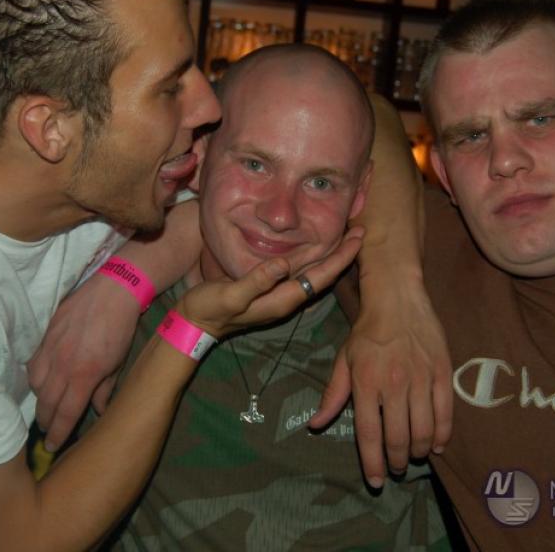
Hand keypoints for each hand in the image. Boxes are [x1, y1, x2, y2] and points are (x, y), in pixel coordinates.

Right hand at [28, 274, 141, 451]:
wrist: (114, 292)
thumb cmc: (122, 329)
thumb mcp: (118, 364)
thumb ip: (105, 390)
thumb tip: (98, 412)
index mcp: (85, 375)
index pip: (66, 414)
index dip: (58, 433)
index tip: (53, 446)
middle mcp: (63, 365)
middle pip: (46, 403)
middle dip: (46, 421)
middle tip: (48, 431)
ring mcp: (51, 349)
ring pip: (36, 385)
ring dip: (40, 400)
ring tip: (47, 407)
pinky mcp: (45, 335)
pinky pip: (33, 363)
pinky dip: (35, 377)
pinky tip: (42, 381)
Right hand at [177, 226, 364, 336]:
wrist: (194, 323)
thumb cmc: (210, 309)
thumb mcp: (231, 295)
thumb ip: (257, 281)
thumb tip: (283, 264)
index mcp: (283, 300)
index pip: (321, 277)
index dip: (341, 257)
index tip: (358, 237)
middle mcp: (286, 298)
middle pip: (323, 274)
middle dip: (342, 254)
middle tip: (360, 230)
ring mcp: (278, 294)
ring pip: (312, 272)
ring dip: (329, 254)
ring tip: (343, 236)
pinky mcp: (269, 288)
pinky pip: (298, 271)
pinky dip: (310, 256)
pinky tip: (311, 246)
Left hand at [309, 274, 451, 487]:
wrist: (397, 298)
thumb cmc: (366, 331)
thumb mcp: (343, 359)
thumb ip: (333, 394)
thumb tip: (315, 424)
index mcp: (365, 382)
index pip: (369, 433)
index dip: (372, 462)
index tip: (375, 481)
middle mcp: (394, 384)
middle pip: (398, 437)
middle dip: (396, 461)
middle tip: (396, 468)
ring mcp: (421, 378)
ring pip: (423, 430)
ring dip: (418, 451)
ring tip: (413, 456)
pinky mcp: (443, 372)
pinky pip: (445, 412)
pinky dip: (442, 434)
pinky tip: (437, 445)